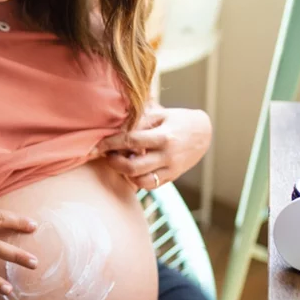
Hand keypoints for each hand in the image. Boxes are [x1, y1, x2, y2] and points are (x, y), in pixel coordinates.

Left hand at [91, 106, 211, 189]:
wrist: (204, 133)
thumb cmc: (178, 120)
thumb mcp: (160, 114)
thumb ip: (139, 120)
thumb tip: (114, 127)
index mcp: (164, 136)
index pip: (131, 141)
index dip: (110, 143)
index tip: (95, 145)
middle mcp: (167, 156)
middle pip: (132, 167)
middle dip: (114, 162)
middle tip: (107, 154)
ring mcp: (170, 169)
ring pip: (139, 180)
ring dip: (124, 173)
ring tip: (119, 161)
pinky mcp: (171, 177)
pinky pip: (149, 185)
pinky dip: (135, 180)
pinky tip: (130, 169)